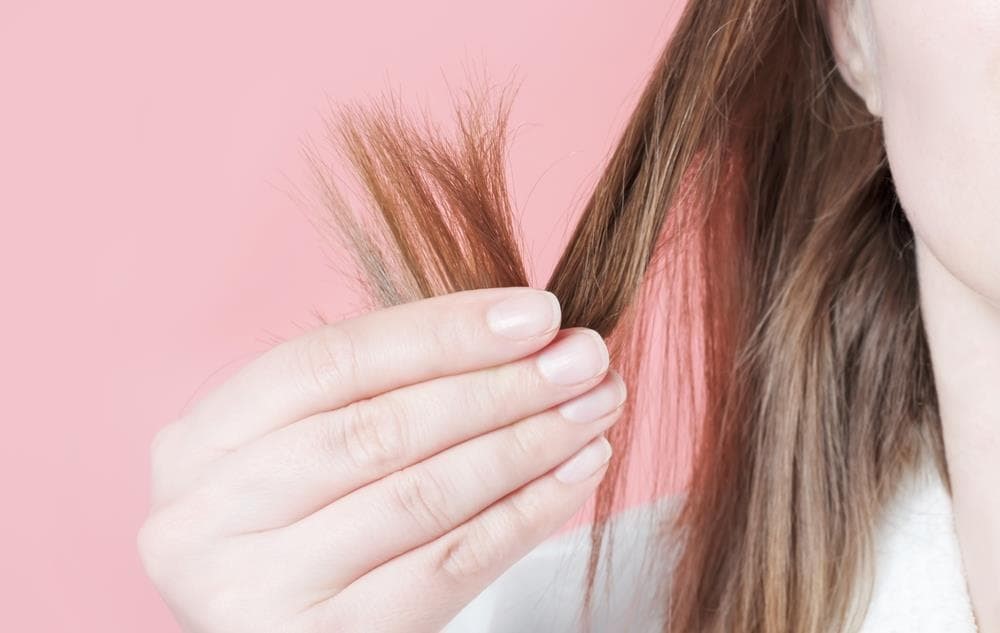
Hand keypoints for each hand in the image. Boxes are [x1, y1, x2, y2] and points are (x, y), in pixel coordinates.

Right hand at [137, 287, 624, 632]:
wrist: (278, 629)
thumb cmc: (305, 515)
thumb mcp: (308, 444)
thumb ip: (392, 387)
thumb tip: (531, 335)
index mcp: (200, 442)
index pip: (330, 362)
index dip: (442, 332)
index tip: (537, 313)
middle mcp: (207, 515)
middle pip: (380, 428)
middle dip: (500, 387)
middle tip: (585, 360)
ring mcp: (254, 589)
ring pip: (420, 496)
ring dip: (525, 445)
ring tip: (593, 408)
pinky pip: (446, 570)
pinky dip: (522, 515)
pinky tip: (573, 475)